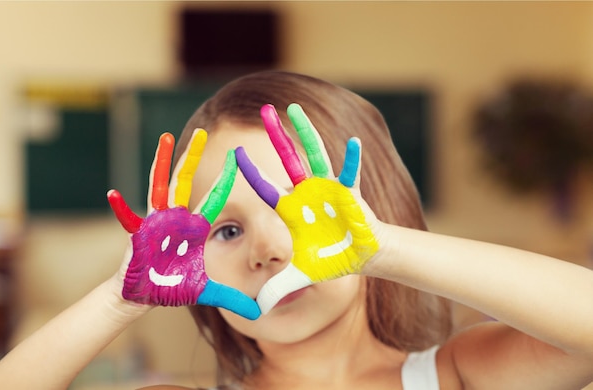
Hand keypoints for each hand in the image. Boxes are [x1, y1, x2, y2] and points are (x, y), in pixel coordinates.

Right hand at [107, 130, 259, 319]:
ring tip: (165, 138)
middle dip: (193, 156)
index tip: (237, 158)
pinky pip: (129, 218)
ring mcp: (157, 221)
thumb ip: (232, 298)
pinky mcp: (139, 231)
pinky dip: (121, 209)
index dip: (225, 179)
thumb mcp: (207, 292)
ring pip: (161, 185)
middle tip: (203, 131)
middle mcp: (177, 217)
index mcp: (195, 227)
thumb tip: (259, 313)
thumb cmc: (174, 287)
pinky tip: (113, 194)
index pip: (215, 198)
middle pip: (187, 181)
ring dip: (162, 162)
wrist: (146, 293)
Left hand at [236, 104, 379, 313]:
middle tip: (264, 109)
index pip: (265, 188)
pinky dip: (352, 161)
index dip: (251, 172)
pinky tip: (353, 142)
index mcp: (290, 210)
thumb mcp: (299, 275)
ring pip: (315, 155)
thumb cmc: (328, 260)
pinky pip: (351, 174)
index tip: (233, 155)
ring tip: (296, 109)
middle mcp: (305, 193)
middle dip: (276, 135)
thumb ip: (278, 288)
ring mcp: (327, 190)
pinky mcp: (350, 193)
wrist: (358, 256)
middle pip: (288, 159)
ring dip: (306, 133)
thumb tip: (257, 309)